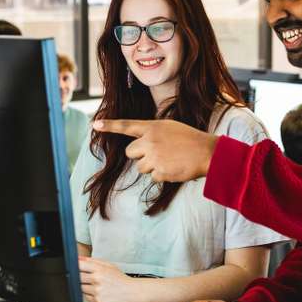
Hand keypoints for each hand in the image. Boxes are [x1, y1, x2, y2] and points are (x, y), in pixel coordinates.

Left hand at [78, 257, 139, 301]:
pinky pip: (85, 297)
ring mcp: (96, 291)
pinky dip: (89, 294)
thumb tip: (79, 258)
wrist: (132, 292)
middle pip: (77, 277)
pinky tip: (98, 292)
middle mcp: (97, 280)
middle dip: (80, 276)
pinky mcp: (97, 301)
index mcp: (100, 269)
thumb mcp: (109, 265)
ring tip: (96, 285)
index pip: (79, 265)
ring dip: (84, 286)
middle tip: (88, 277)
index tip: (77, 267)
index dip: (76, 266)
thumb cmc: (121, 279)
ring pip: (80, 287)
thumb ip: (92, 261)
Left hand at [92, 119, 217, 181]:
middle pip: (130, 152)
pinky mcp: (159, 171)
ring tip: (169, 160)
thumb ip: (153, 133)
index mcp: (153, 127)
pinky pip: (153, 177)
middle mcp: (150, 140)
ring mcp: (154, 156)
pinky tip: (174, 168)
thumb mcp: (170, 128)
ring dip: (151, 167)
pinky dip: (162, 175)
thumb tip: (140, 145)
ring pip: (140, 167)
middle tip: (156, 154)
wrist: (207, 152)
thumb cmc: (190, 139)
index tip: (95, 125)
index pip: (127, 125)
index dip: (110, 125)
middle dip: (139, 155)